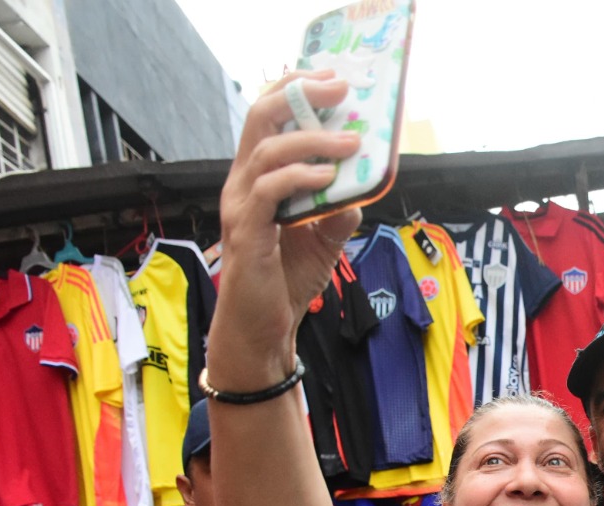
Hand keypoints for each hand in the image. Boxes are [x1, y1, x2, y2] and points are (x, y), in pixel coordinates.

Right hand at [213, 71, 363, 383]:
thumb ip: (339, 210)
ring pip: (266, 150)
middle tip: (339, 90)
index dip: (295, 89)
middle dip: (300, 96)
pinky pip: (267, 191)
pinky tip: (327, 178)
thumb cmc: (284, 281)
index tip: (331, 78)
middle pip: (259, 117)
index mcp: (258, 176)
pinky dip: (298, 178)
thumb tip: (363, 186)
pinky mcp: (246, 232)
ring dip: (312, 141)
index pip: (269, 117)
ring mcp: (240, 205)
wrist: (264, 328)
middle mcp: (242, 183)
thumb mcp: (324, 239)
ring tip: (350, 142)